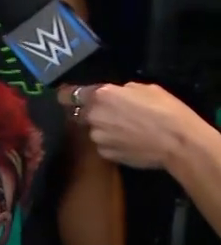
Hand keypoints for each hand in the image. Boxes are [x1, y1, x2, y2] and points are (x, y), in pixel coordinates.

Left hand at [62, 82, 201, 170]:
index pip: (68, 95)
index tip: (68, 96)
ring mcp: (98, 138)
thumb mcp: (144, 89)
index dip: (67, 95)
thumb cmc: (165, 110)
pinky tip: (130, 143)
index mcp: (100, 96)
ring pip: (95, 131)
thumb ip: (121, 91)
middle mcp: (93, 116)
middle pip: (81, 114)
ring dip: (104, 129)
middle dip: (92, 113)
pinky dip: (113, 143)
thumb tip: (115, 95)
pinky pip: (105, 145)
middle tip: (113, 115)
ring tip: (127, 131)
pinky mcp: (106, 154)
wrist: (177, 142)